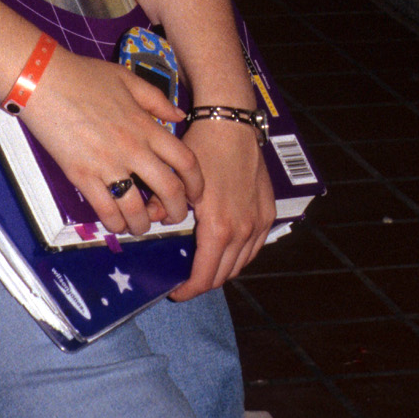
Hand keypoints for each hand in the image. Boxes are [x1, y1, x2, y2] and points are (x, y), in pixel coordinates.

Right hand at [21, 51, 203, 236]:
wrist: (43, 80)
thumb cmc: (84, 75)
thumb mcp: (127, 78)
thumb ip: (156, 99)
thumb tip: (179, 116)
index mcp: (146, 125)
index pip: (185, 161)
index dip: (197, 183)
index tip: (195, 195)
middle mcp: (132, 149)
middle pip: (168, 190)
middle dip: (176, 211)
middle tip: (172, 217)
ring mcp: (107, 164)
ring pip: (136, 208)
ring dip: (143, 224)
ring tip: (141, 226)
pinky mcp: (81, 175)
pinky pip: (104, 209)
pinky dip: (114, 222)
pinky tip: (116, 223)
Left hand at [168, 117, 275, 299]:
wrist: (233, 126)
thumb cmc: (203, 149)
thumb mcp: (177, 178)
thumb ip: (162, 206)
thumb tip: (150, 223)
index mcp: (218, 229)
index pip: (204, 277)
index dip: (188, 290)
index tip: (176, 291)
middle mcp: (242, 232)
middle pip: (222, 275)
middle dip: (203, 281)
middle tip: (185, 277)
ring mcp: (258, 224)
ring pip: (240, 265)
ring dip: (221, 270)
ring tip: (203, 263)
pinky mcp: (268, 214)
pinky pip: (255, 248)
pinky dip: (240, 256)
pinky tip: (227, 249)